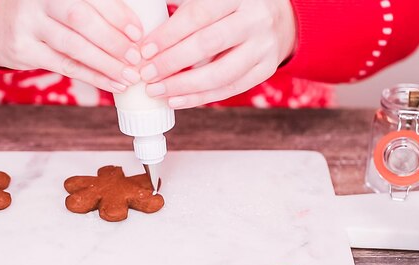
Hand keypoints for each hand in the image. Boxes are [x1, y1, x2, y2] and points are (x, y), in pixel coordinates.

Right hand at [0, 0, 144, 93]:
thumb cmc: (45, 13)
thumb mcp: (62, 1)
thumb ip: (92, 8)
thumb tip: (135, 28)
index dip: (117, 14)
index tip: (138, 32)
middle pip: (81, 19)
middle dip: (113, 40)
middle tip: (136, 57)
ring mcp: (28, 24)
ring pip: (74, 47)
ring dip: (106, 64)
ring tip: (129, 76)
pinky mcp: (24, 50)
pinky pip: (66, 66)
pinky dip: (94, 77)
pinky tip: (113, 84)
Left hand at [138, 0, 296, 108]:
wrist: (275, 17)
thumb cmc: (229, 7)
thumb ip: (182, 7)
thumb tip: (143, 30)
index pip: (199, 14)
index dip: (169, 34)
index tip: (145, 50)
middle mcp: (255, 19)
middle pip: (209, 44)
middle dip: (172, 62)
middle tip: (146, 74)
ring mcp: (264, 46)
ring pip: (221, 73)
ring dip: (183, 86)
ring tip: (157, 91)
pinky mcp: (266, 69)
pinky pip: (230, 89)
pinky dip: (199, 97)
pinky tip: (176, 100)